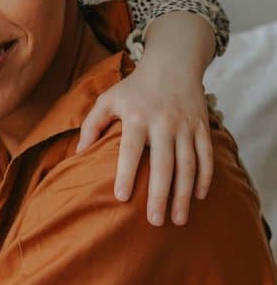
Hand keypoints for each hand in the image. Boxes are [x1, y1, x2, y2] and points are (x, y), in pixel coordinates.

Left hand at [77, 58, 212, 225]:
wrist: (173, 63)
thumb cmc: (134, 87)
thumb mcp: (107, 99)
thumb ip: (91, 125)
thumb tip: (78, 154)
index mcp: (136, 117)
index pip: (130, 150)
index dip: (125, 173)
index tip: (121, 197)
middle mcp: (163, 122)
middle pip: (163, 164)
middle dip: (160, 195)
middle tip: (155, 222)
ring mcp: (186, 125)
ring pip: (188, 164)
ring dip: (184, 194)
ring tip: (178, 220)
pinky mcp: (202, 126)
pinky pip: (206, 155)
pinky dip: (205, 177)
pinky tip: (199, 197)